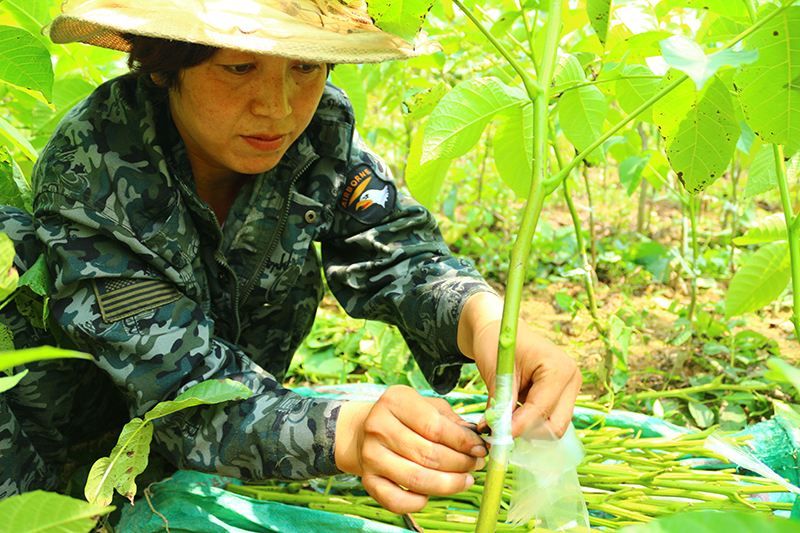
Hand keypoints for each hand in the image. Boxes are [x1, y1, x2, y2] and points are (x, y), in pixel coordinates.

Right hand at [334, 385, 486, 513]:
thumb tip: (477, 441)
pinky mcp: (368, 480)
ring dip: (449, 484)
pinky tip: (432, 493)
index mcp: (395, 401)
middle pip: (429, 454)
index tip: (481, 449)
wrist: (363, 431)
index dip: (463, 442)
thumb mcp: (427, 407)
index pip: (435, 427)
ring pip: (417, 479)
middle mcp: (378, 427)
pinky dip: (420, 502)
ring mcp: (371, 455)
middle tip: (476, 465)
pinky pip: (398, 501)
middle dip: (461, 463)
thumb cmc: (405, 418)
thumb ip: (452, 421)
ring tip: (466, 480)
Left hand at [458, 293, 581, 437]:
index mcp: (558, 368)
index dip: (517, 426)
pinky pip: (549, 420)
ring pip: (553, 427)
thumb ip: (501, 403)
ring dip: (528, 429)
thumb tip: (497, 433)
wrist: (502, 332)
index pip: (540, 409)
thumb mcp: (496, 372)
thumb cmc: (497, 344)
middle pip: (555, 426)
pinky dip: (530, 424)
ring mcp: (571, 389)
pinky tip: (512, 413)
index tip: (494, 434)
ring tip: (502, 417)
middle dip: (527, 431)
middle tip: (499, 429)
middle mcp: (571, 379)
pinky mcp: (564, 397)